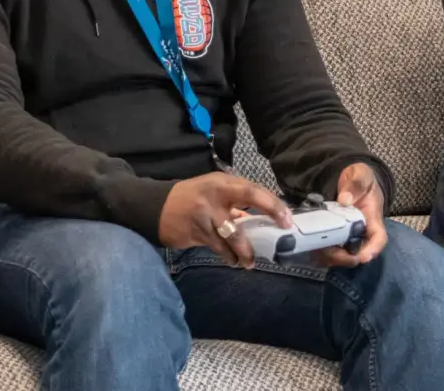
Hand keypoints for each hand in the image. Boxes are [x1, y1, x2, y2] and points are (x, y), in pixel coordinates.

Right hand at [159, 172, 290, 269]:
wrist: (156, 208)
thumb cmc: (190, 198)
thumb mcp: (212, 192)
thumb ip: (234, 203)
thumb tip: (259, 219)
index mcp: (222, 182)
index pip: (253, 189)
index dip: (272, 203)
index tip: (286, 218)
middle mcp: (216, 195)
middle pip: (249, 200)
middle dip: (269, 217)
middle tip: (279, 239)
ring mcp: (206, 214)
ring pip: (234, 235)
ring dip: (245, 252)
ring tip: (249, 261)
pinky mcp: (198, 233)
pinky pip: (220, 248)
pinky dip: (228, 256)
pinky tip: (232, 260)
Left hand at [316, 162, 385, 267]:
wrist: (351, 180)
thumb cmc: (360, 178)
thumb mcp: (362, 174)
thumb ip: (356, 184)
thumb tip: (345, 200)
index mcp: (373, 219)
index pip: (378, 239)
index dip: (372, 250)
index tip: (362, 257)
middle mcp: (361, 233)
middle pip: (356, 254)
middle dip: (342, 257)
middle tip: (327, 250)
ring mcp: (347, 237)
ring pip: (341, 256)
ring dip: (328, 256)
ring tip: (315, 246)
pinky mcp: (334, 237)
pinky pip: (328, 250)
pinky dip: (319, 250)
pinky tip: (309, 243)